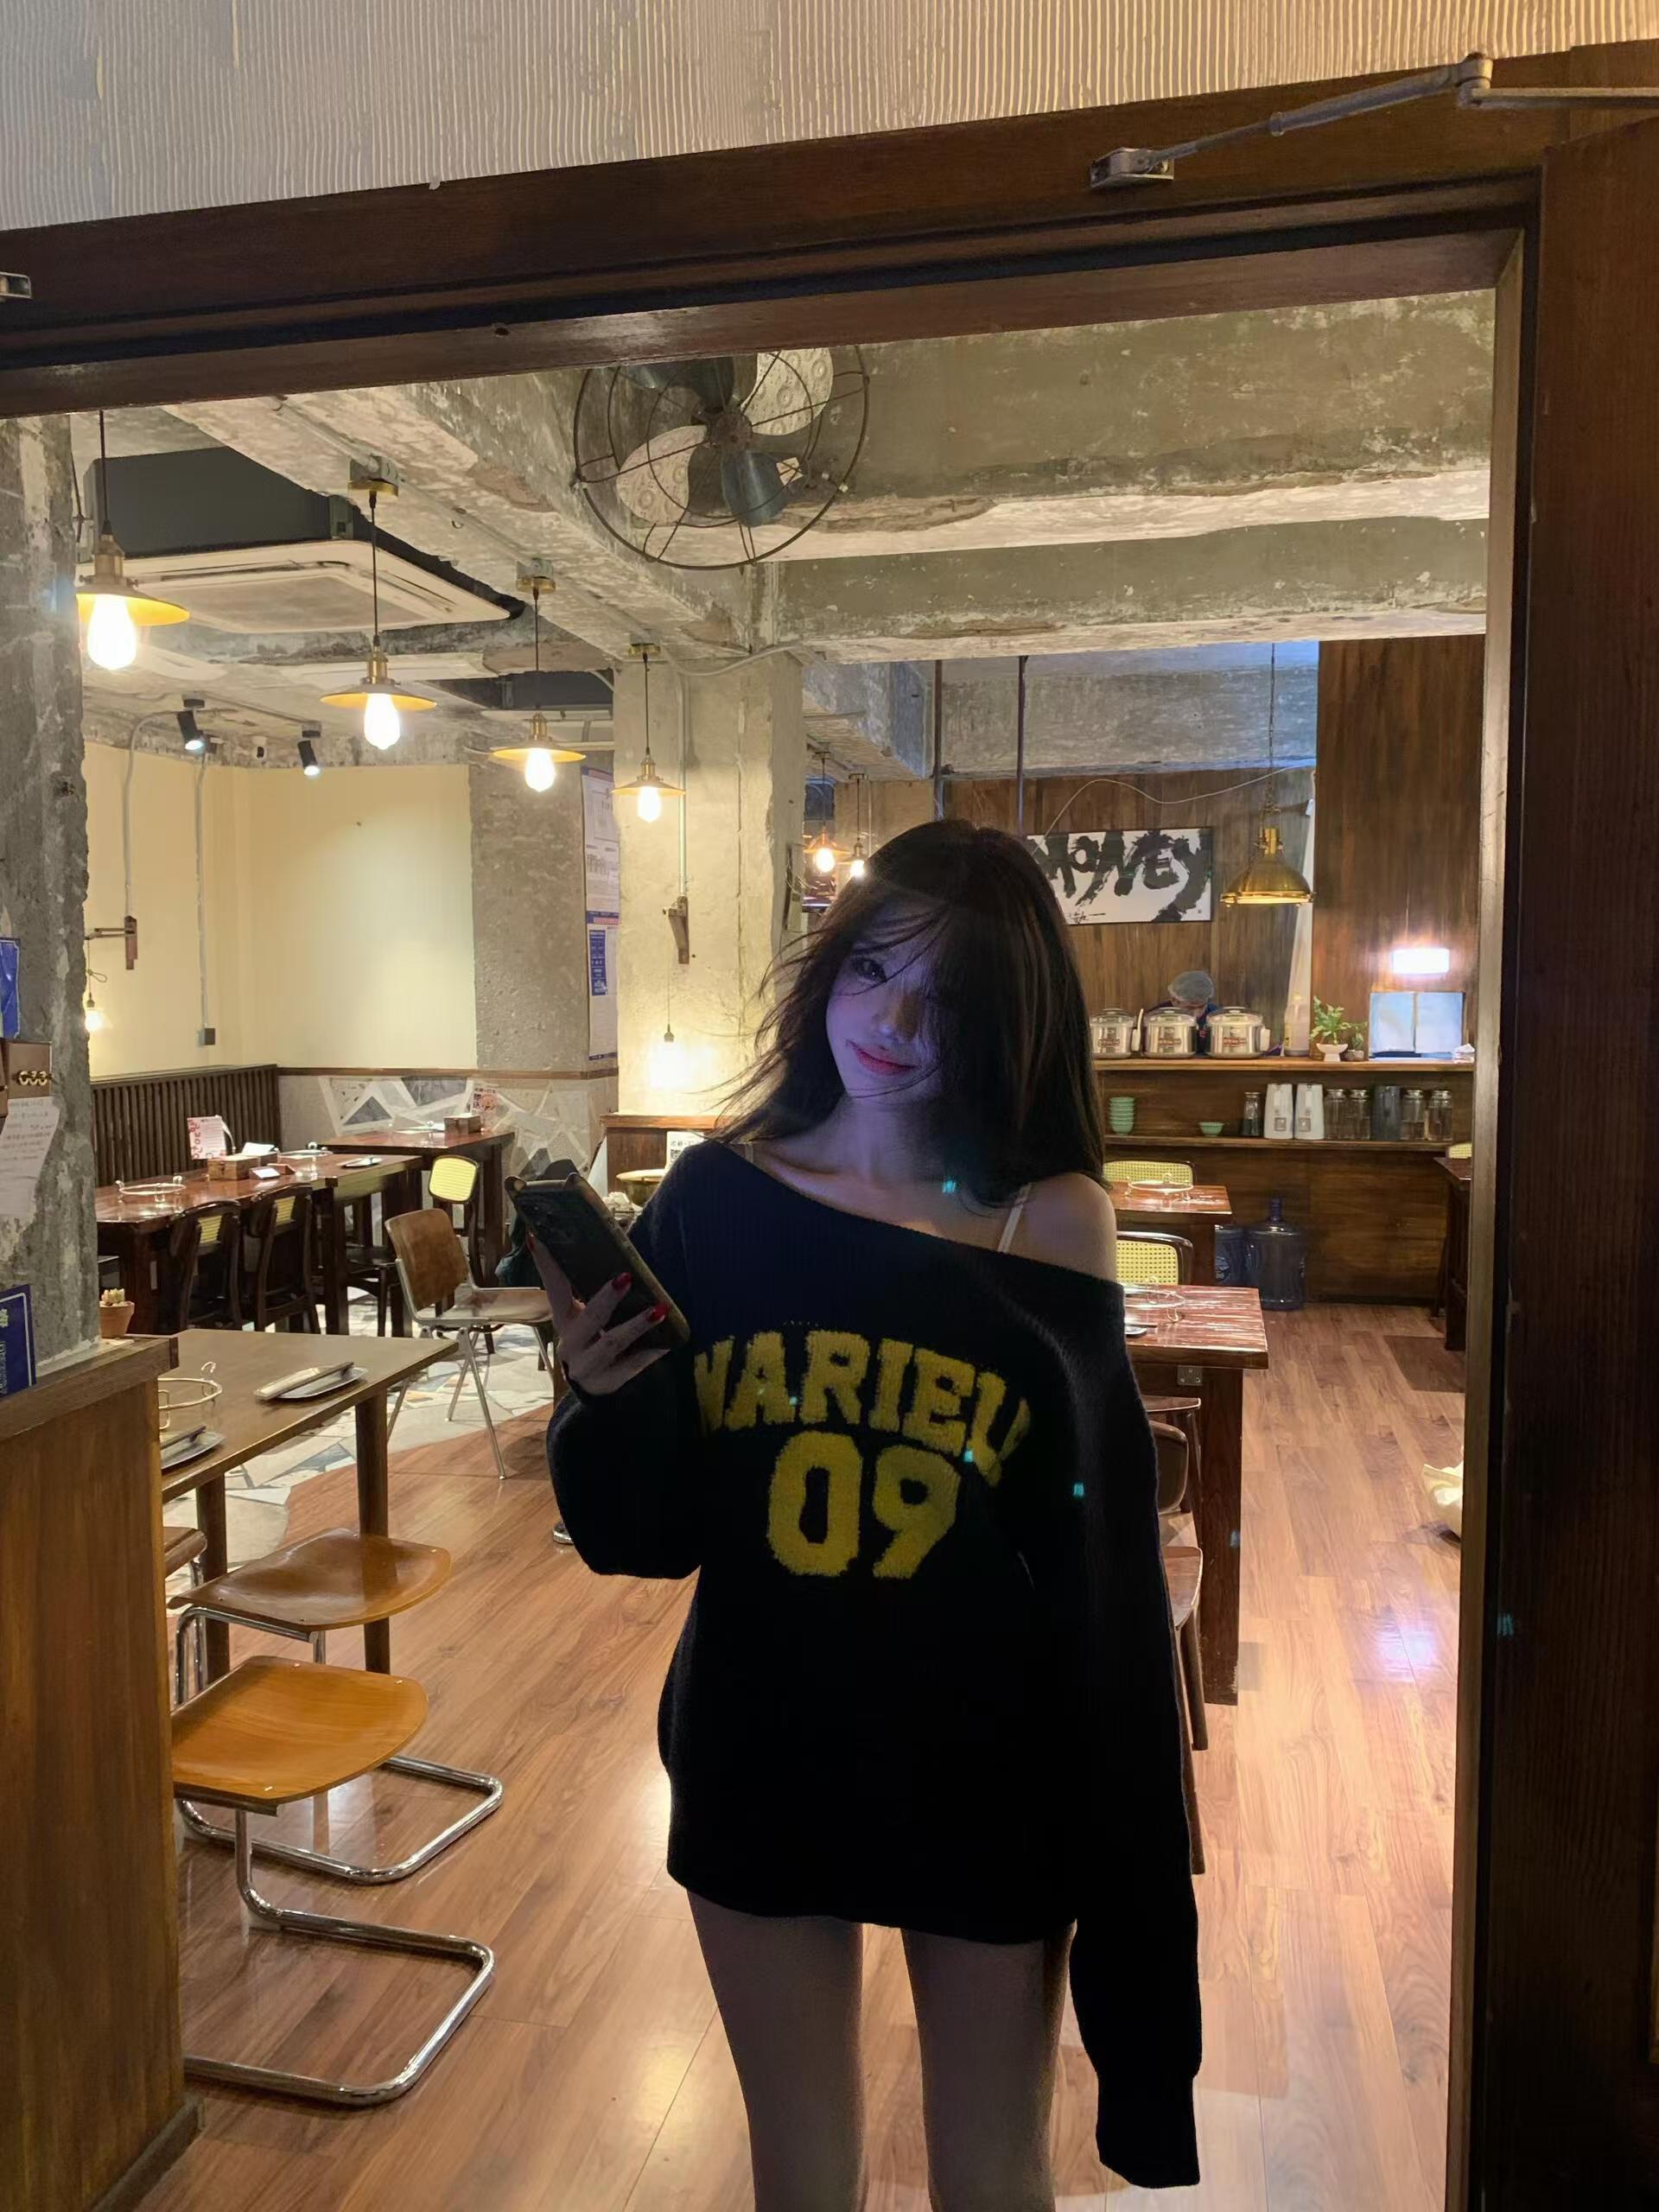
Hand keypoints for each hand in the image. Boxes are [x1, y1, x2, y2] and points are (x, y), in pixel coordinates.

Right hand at [529, 1240, 670, 1395]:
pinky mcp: (607, 1383)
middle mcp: (570, 1343)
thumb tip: (616, 1245)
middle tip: (626, 1277)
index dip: (546, 1265)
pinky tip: (666, 1343)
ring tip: (660, 1309)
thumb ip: (593, 1292)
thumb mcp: (587, 1318)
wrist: (593, 1389)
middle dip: (606, 1299)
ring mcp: (587, 1366)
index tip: (537, 1237)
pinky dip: (650, 1353)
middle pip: (588, 1319)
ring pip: (612, 1343)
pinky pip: (631, 1367)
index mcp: (563, 1320)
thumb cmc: (594, 1340)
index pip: (553, 1289)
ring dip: (636, 1325)